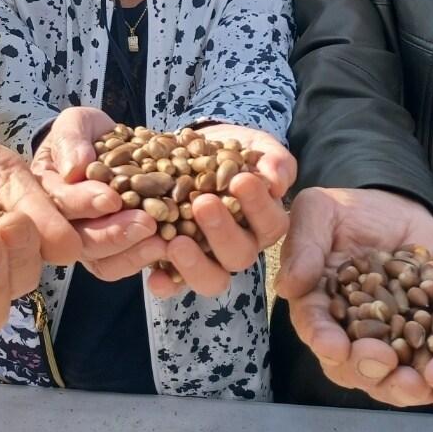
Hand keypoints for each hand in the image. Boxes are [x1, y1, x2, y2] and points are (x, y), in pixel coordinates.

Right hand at [31, 107, 160, 279]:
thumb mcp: (76, 123)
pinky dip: (144, 260)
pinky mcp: (109, 253)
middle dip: (113, 233)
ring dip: (131, 252)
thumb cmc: (86, 134)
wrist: (108, 146)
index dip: (84, 203)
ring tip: (162, 241)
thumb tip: (75, 168)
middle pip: (80, 241)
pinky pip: (120, 267)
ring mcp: (84, 242)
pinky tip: (167, 247)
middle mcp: (60, 224)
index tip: (112, 198)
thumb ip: (71, 138)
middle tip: (147, 223)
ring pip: (100, 262)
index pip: (59, 203)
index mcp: (45, 192)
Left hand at [146, 124, 296, 298]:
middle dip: (222, 231)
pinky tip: (155, 278)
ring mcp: (209, 259)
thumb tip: (276, 181)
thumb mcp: (254, 147)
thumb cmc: (230, 152)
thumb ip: (273, 161)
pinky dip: (166, 284)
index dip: (258, 206)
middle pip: (240, 255)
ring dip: (195, 264)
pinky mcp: (177, 265)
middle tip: (204, 203)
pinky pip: (174, 284)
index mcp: (263, 223)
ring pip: (211, 277)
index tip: (242, 180)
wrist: (192, 152)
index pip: (270, 223)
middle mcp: (239, 246)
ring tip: (176, 242)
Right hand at [274, 188, 432, 412]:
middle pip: (353, 365)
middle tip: (385, 363)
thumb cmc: (349, 210)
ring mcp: (392, 341)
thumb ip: (305, 244)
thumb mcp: (319, 211)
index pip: (315, 326)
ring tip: (422, 384)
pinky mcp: (429, 339)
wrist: (397, 208)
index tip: (335, 347)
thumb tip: (288, 285)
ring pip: (394, 377)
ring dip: (406, 387)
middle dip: (368, 370)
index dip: (323, 339)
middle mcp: (351, 332)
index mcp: (319, 304)